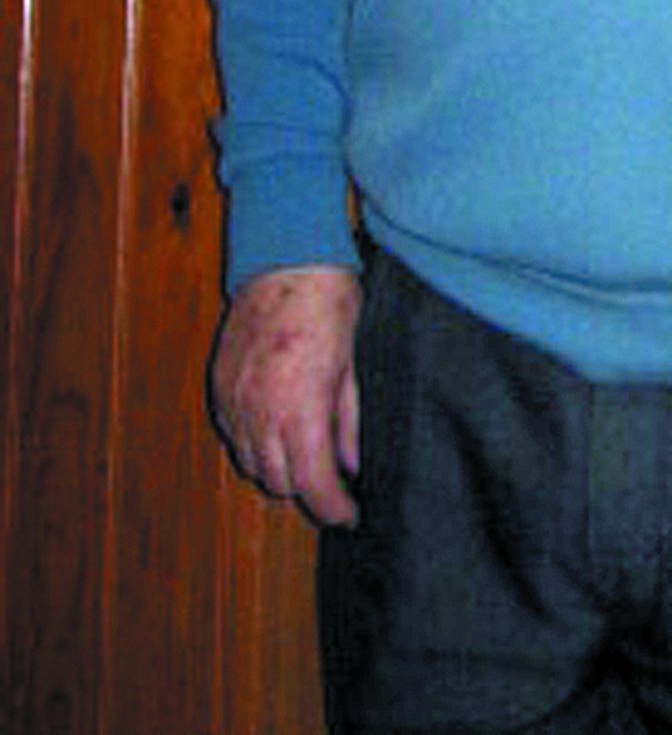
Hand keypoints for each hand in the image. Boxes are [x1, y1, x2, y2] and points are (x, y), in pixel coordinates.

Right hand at [210, 264, 362, 527]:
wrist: (286, 256)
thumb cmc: (329, 302)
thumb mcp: (352, 364)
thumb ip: (348, 421)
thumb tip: (350, 466)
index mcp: (300, 410)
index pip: (312, 484)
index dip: (332, 509)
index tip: (348, 513)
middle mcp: (261, 412)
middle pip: (278, 482)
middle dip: (307, 488)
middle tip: (330, 481)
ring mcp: (235, 399)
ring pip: (250, 463)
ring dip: (277, 468)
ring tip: (303, 453)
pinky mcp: (220, 384)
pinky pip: (232, 434)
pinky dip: (252, 442)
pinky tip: (273, 428)